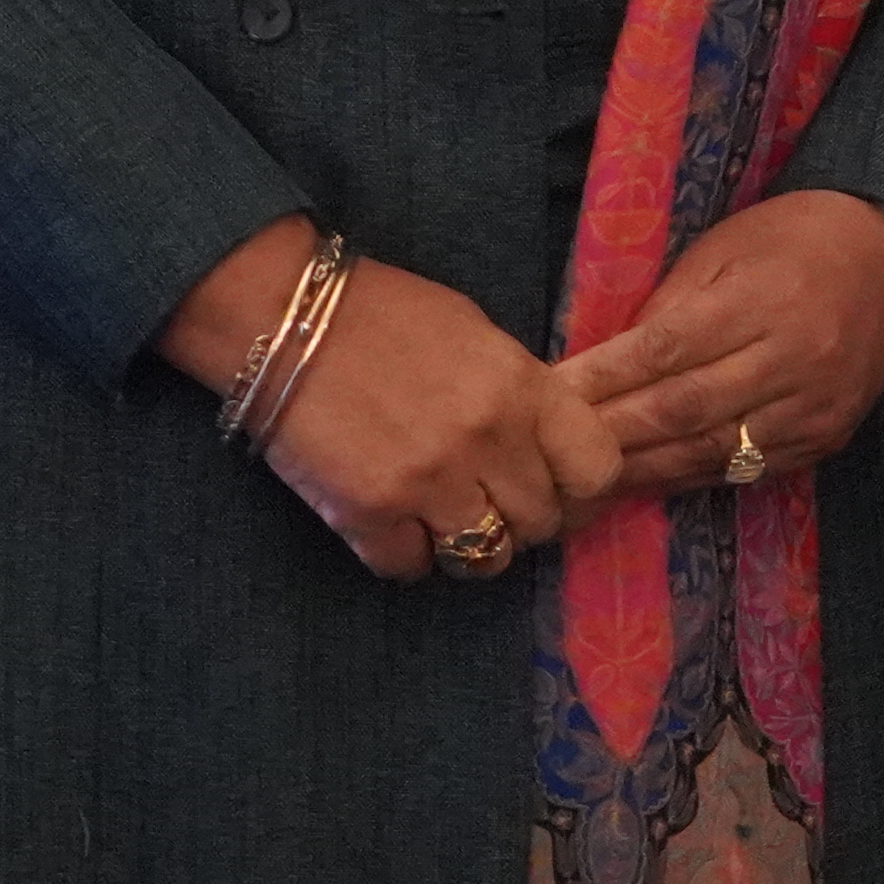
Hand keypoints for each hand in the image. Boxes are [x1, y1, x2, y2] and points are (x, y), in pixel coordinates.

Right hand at [167, 220, 622, 584]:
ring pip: (485, 558)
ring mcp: (428, 481)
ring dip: (471, 546)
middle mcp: (487, 440)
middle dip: (524, 520)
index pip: (597, 470)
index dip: (582, 489)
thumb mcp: (483, 339)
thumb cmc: (389, 316)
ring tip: (448, 520)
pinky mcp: (365, 513)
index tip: (561, 488)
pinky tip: (396, 525)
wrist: (285, 316)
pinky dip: (408, 555)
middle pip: (541, 522)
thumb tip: (550, 451)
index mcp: (525, 388)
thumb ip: (523, 397)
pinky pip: (411, 567)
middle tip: (495, 504)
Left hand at [558, 189, 883, 513]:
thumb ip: (667, 306)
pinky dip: (689, 477)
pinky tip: (646, 480)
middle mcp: (793, 358)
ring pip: (710, 450)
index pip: (666, 350)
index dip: (603, 379)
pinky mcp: (826, 438)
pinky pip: (746, 469)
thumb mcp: (724, 248)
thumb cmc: (794, 240)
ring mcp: (813, 406)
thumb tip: (601, 364)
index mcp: (762, 299)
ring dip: (640, 468)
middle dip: (609, 432)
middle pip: (683, 409)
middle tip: (546, 448)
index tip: (548, 396)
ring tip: (581, 478)